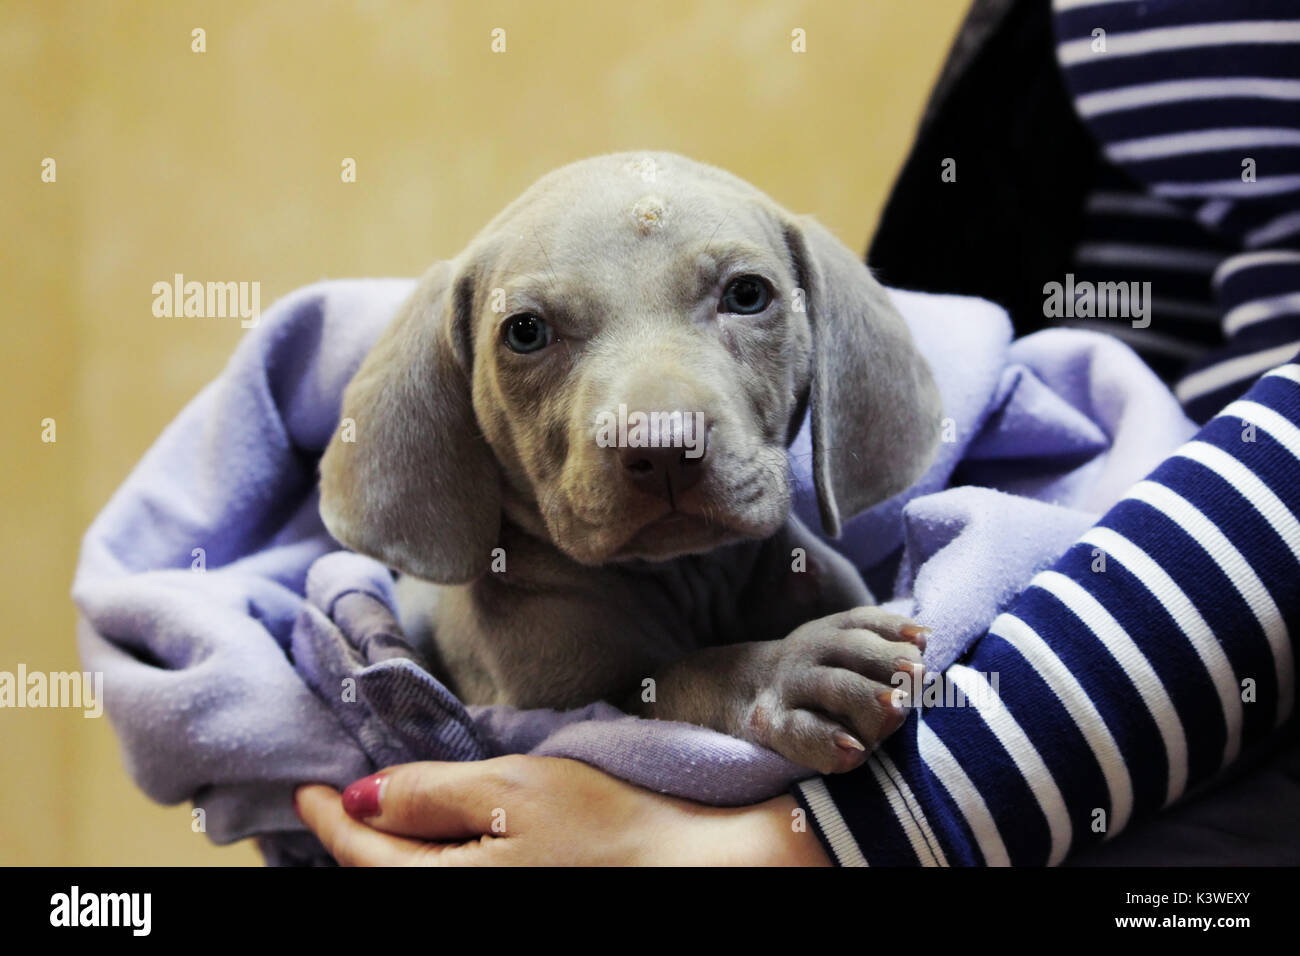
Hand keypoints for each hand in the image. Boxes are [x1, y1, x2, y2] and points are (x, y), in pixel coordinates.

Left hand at [295, 755, 831, 865]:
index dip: (327, 817)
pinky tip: (428, 844)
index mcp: (444, 892)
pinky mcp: (514, 905)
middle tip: (327, 801)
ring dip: (384, 856)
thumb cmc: (607, 827)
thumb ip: (430, 795)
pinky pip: (445, 890)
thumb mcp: (513, 790)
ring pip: (412, 888)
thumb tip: (363, 796)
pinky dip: (423, 866)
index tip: (305, 788)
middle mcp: (457, 914)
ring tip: (370, 819)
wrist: (687, 872)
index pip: (361, 855)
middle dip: (349, 840)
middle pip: (380, 881)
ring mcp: (488, 914)